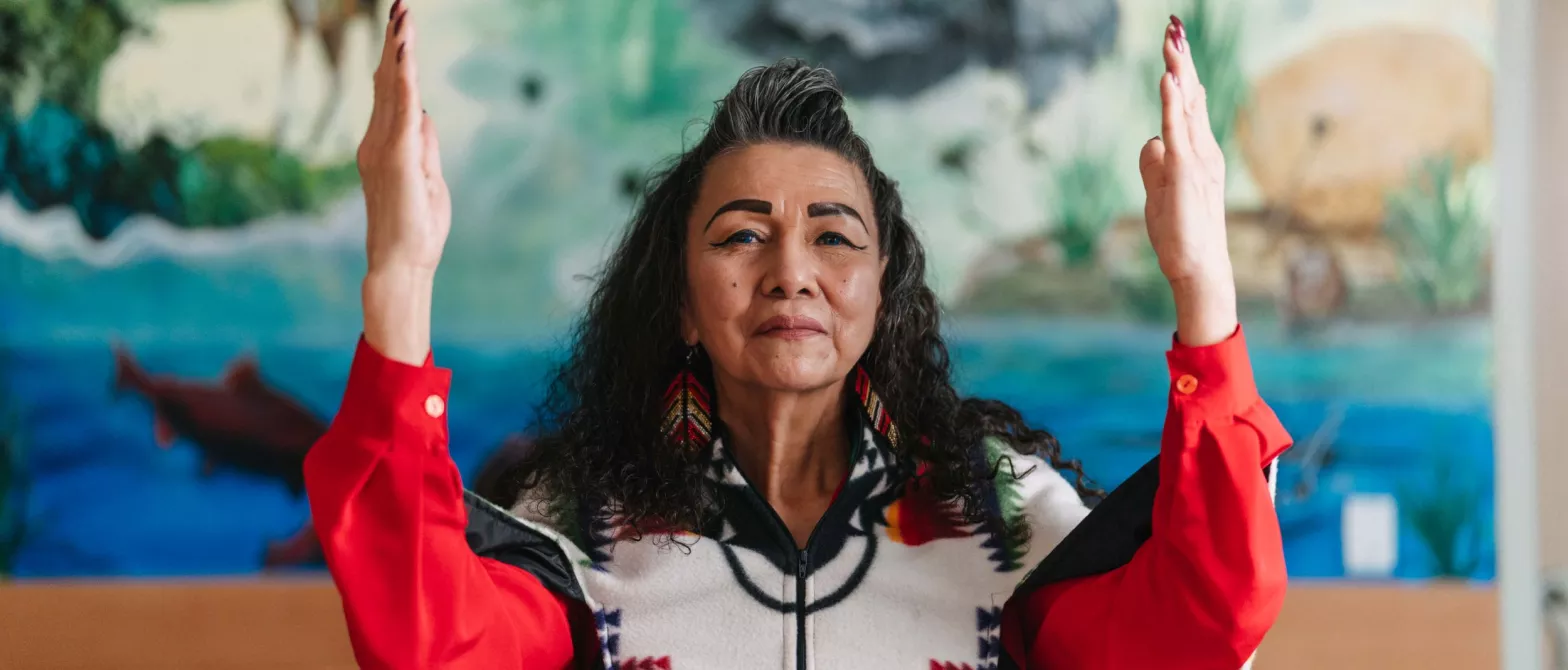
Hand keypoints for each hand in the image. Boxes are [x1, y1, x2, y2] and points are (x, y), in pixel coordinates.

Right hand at [357, 0, 449, 363]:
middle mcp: (377, 141)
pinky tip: (405, 52)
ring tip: (403, 15)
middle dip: (395, 42)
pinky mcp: (395, 156)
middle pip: (388, 81)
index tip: (401, 28)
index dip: (397, 60)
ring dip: (399, 49)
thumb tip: (425, 116)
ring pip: (393, 87)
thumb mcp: (429, 180)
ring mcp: (383, 147)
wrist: (402, 265)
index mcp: (386, 147)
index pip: (393, 94)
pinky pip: (401, 108)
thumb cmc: (416, 231)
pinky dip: (404, 77)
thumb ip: (424, 147)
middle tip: (400, 5)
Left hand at [1138, 15, 1237, 346]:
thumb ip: (1154, 165)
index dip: (1181, 73)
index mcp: (1196, 152)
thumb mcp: (1159, 192)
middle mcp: (1202, 149)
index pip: (1187, 104)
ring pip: (1186, 106)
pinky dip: (1173, 104)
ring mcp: (1197, 159)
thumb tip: (1150, 142)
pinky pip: (1178, 131)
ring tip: (1171, 39)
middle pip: (1190, 95)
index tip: (1174, 43)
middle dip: (1181, 60)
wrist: (1198, 268)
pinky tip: (1169, 80)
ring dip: (1178, 70)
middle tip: (1173, 26)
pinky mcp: (1186, 172)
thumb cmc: (1180, 235)